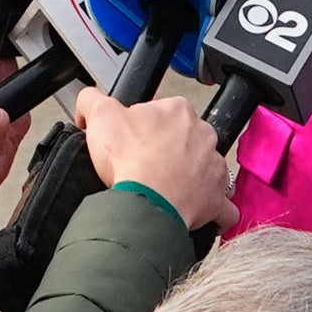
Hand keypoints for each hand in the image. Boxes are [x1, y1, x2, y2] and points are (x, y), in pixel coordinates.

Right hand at [72, 84, 234, 227]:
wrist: (146, 200)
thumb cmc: (130, 160)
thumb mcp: (100, 116)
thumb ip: (93, 100)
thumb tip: (89, 99)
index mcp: (178, 111)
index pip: (163, 111)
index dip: (145, 126)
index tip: (133, 140)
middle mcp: (203, 134)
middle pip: (186, 139)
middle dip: (170, 150)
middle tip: (145, 164)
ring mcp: (213, 166)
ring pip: (205, 168)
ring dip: (190, 176)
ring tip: (165, 188)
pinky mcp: (216, 197)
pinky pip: (222, 205)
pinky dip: (213, 209)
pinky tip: (199, 212)